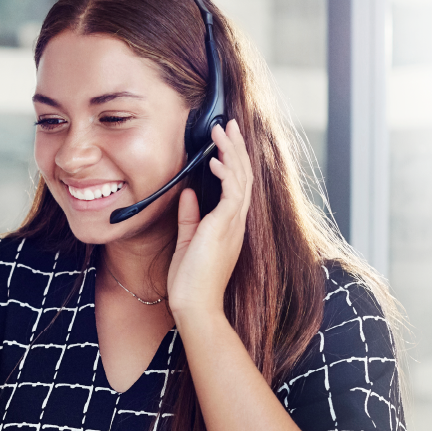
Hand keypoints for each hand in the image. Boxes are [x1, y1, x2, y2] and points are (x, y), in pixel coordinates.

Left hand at [166, 120, 252, 318]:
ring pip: (240, 179)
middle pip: (243, 175)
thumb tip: (189, 192)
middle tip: (228, 125)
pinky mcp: (224, 227)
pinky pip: (231, 193)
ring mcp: (233, 224)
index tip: (224, 141)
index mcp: (229, 225)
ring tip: (222, 131)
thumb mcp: (188, 240)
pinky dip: (226, 174)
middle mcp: (236, 222)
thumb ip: (190, 215)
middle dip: (236, 147)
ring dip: (231, 152)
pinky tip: (216, 160)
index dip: (232, 160)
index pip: (236, 185)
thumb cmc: (191, 280)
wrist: (194, 305)